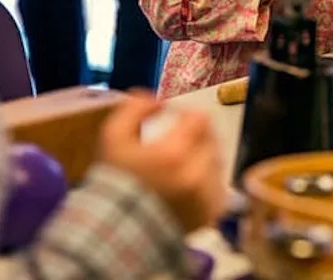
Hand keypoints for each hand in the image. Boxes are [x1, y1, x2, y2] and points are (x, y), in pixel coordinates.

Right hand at [98, 91, 225, 233]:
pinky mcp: (210, 213)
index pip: (200, 118)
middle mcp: (196, 174)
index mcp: (174, 153)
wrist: (116, 231)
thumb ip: (134, 108)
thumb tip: (157, 99)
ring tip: (182, 163)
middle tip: (179, 140)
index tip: (174, 121)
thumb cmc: (114, 181)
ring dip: (203, 156)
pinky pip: (219, 185)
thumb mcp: (113, 138)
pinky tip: (190, 181)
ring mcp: (206, 196)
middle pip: (211, 137)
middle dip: (196, 135)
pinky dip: (208, 180)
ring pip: (217, 160)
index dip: (187, 114)